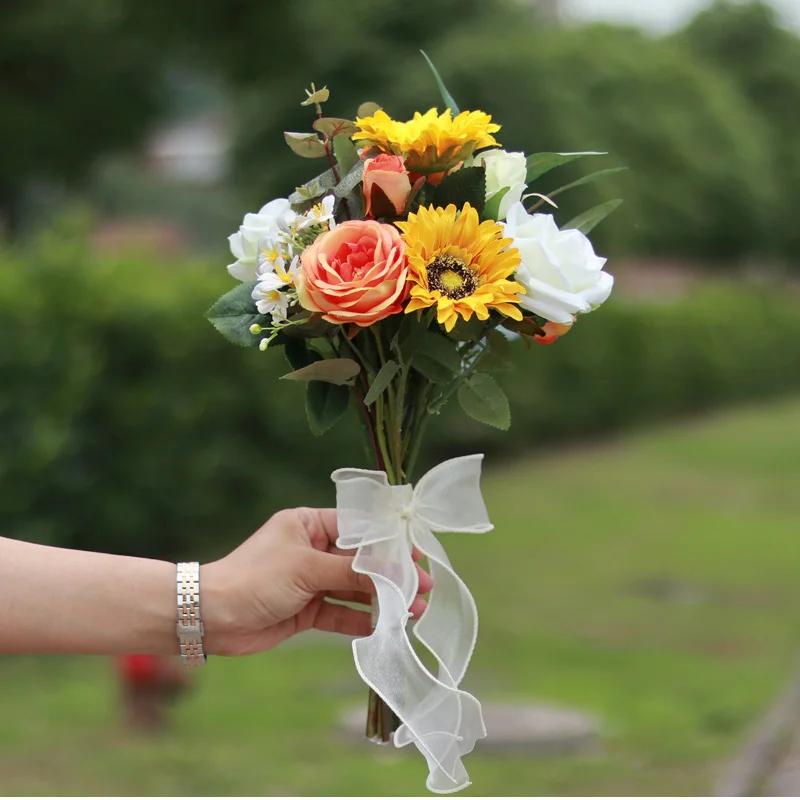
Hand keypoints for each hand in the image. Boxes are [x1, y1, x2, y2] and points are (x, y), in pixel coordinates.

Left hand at [201, 508, 431, 655]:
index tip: (418, 554)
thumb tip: (395, 573)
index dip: (390, 543)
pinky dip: (361, 620)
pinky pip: (341, 614)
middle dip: (392, 575)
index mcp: (310, 524)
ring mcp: (310, 581)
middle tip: (425, 588)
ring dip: (382, 600)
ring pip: (355, 589)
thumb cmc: (255, 577)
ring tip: (413, 611)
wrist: (212, 617)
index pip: (359, 529)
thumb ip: (353, 572)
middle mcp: (312, 549)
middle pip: (361, 561)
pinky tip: (384, 627)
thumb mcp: (307, 568)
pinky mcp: (307, 610)